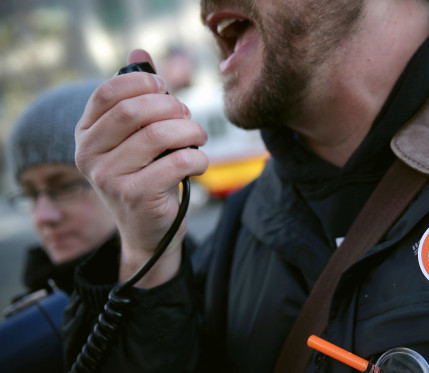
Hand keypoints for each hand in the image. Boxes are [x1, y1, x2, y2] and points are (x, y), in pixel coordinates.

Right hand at [75, 49, 207, 286]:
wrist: (147, 231)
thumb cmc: (146, 176)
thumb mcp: (137, 138)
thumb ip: (137, 96)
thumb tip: (140, 51)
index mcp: (85, 135)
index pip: (106, 93)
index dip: (142, 83)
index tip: (165, 89)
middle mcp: (88, 156)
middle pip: (134, 111)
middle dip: (172, 108)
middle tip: (188, 117)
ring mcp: (109, 178)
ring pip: (159, 135)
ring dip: (190, 132)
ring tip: (199, 138)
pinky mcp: (135, 195)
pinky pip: (177, 162)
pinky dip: (197, 158)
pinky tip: (199, 163)